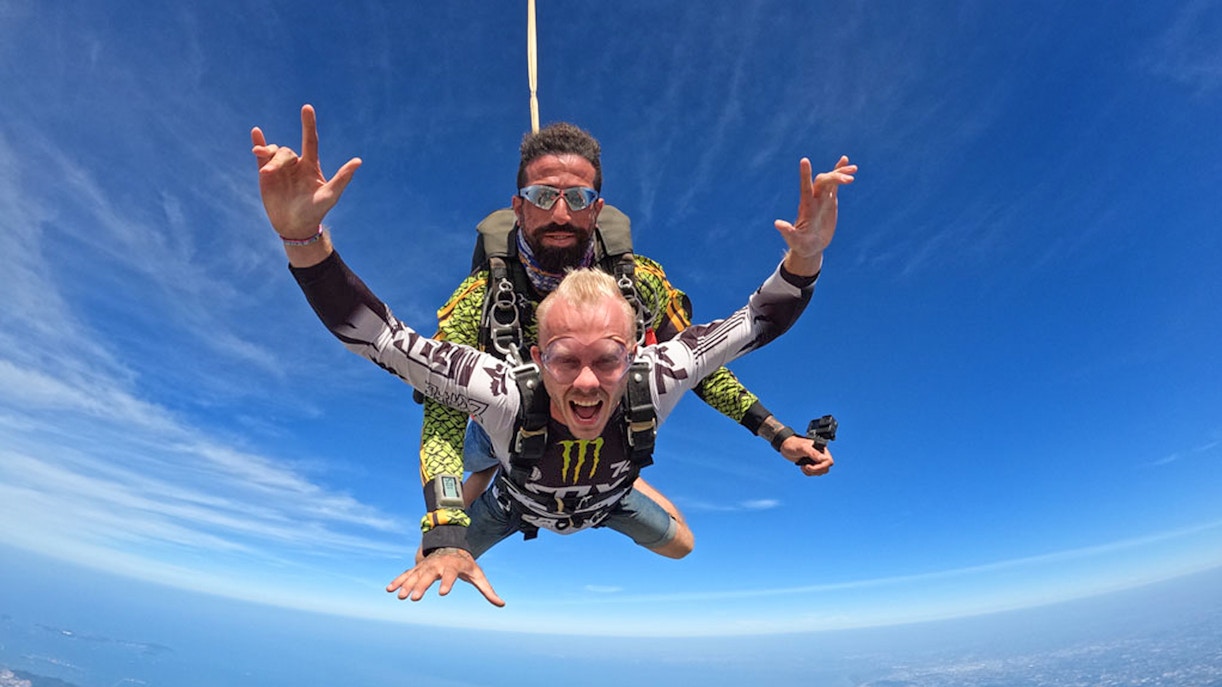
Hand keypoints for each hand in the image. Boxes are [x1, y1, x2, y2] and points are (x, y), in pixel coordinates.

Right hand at [250, 104, 361, 239]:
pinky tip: (256, 132)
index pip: (310, 140)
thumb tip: (358, 161)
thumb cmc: (316, 212)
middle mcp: (296, 164)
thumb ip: (342, 178)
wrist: (294, 227)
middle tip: (269, 174)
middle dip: (278, 159)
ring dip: (266, 157)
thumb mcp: (330, 195)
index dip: (308, 124)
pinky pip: (262, 156)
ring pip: (273, 153)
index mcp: (311, 166)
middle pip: (286, 151)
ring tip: (263, 170)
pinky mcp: (266, 175)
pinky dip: (259, 143)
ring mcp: (280, 169)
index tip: (306, 107)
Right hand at [386, 547, 505, 606]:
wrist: (450, 545)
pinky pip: (406, 574)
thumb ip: (487, 590)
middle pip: (429, 576)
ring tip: (400, 597)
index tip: (443, 593)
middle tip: (415, 598)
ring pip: (415, 575)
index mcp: (453, 565)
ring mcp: (426, 565)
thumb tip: (501, 604)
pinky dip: (398, 581)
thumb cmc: (466, 564)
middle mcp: (438, 564)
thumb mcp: (477, 574)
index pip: (450, 574)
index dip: (447, 583)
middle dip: (422, 586)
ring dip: (407, 585)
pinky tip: (389, 589)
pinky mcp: (418, 568)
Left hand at [776, 155, 856, 274]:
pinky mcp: (830, 201)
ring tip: (854, 169)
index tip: (804, 160)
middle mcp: (814, 199)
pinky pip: (835, 185)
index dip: (805, 175)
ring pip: (830, 180)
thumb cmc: (801, 245)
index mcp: (806, 207)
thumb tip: (777, 224)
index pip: (805, 188)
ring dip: (840, 173)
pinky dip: (840, 174)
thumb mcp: (794, 240)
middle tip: (849, 180)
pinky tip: (849, 166)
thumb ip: (788, 232)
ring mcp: (822, 199)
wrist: (811, 247)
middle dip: (834, 178)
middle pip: (823, 182)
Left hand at [779, 435, 833, 475]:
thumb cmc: (793, 444)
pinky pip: (814, 473)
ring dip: (811, 472)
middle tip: (806, 466)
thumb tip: (823, 459)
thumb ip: (813, 453)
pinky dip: (808, 473)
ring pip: (820, 472)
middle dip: (815, 470)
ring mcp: (815, 460)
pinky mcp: (810, 464)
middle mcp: (820, 455)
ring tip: (803, 466)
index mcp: (821, 449)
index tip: (810, 466)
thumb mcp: (803, 447)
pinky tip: (802, 467)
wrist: (785, 446)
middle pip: (825, 468)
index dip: (821, 466)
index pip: (829, 461)